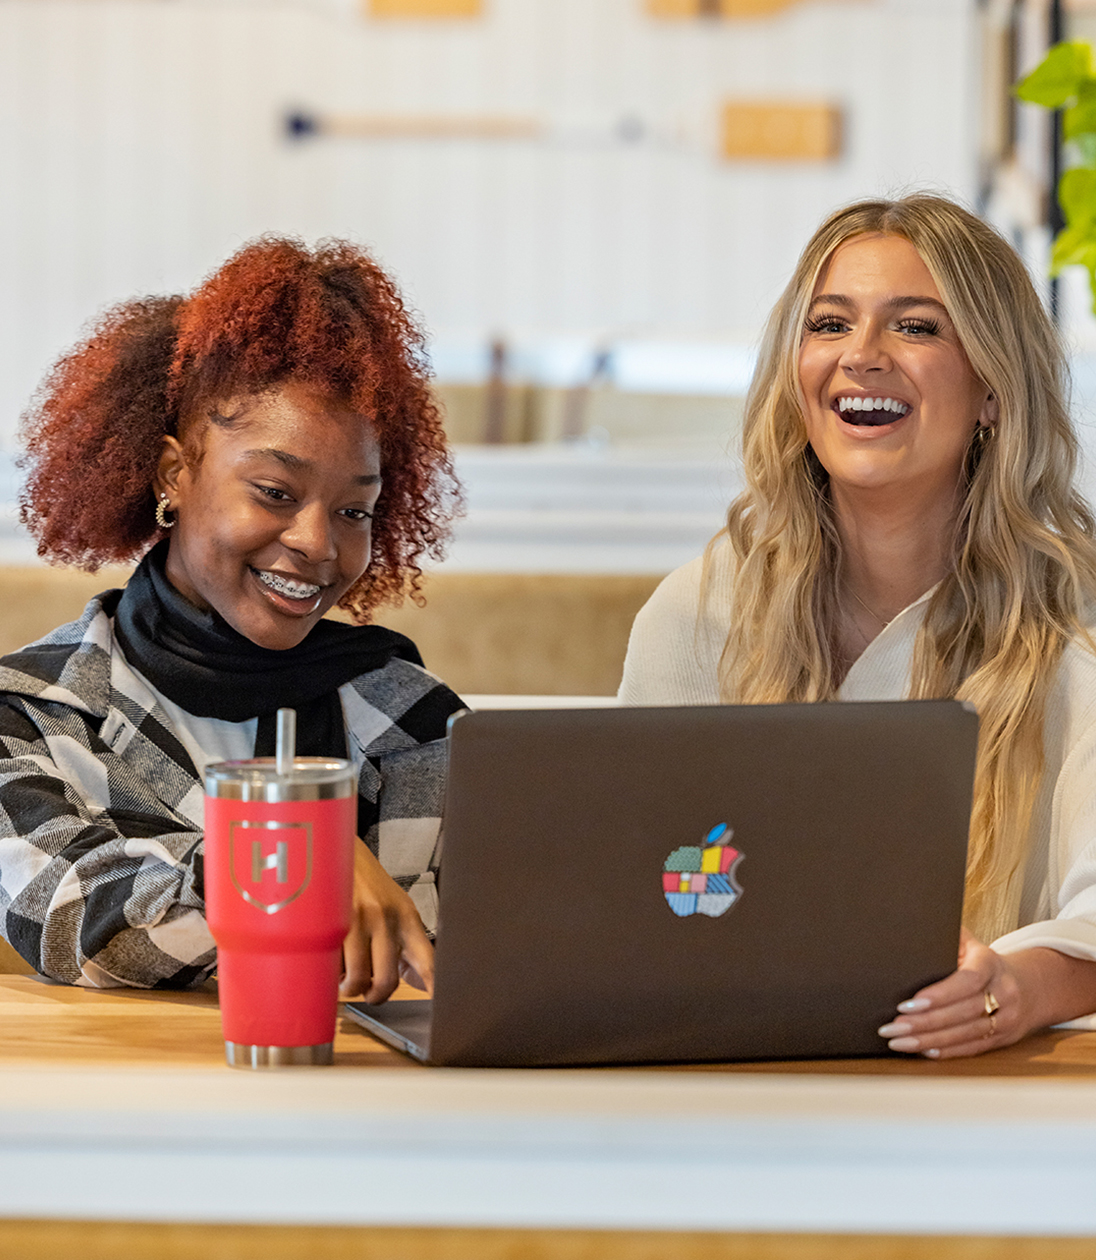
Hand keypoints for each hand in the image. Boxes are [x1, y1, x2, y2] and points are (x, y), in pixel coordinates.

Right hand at [340, 841, 434, 1003]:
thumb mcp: (395, 906)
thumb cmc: (365, 882)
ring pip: (358, 979)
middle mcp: (387, 918)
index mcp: (408, 918)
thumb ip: (406, 944)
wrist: (335, 847)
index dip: (434, 988)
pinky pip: (333, 966)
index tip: (442, 1008)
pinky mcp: (332, 921)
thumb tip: (420, 982)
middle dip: (376, 996)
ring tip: (346, 979)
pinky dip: (331, 973)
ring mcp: (359, 919)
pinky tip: (331, 962)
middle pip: (388, 981)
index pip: (428, 961)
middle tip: (369, 992)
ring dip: (350, 988)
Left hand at [877, 929, 1026, 1058]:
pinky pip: (973, 1048)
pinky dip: (947, 1051)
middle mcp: (1002, 992)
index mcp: (990, 963)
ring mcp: (1006, 1019)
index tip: (909, 1003)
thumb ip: (945, 937)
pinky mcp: (1003, 1038)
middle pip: (962, 1013)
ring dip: (929, 1040)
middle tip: (892, 1026)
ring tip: (898, 1041)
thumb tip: (912, 930)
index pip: (966, 981)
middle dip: (924, 1022)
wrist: (1031, 986)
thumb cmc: (984, 961)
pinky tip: (924, 1051)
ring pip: (965, 1034)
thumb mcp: (970, 942)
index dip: (938, 995)